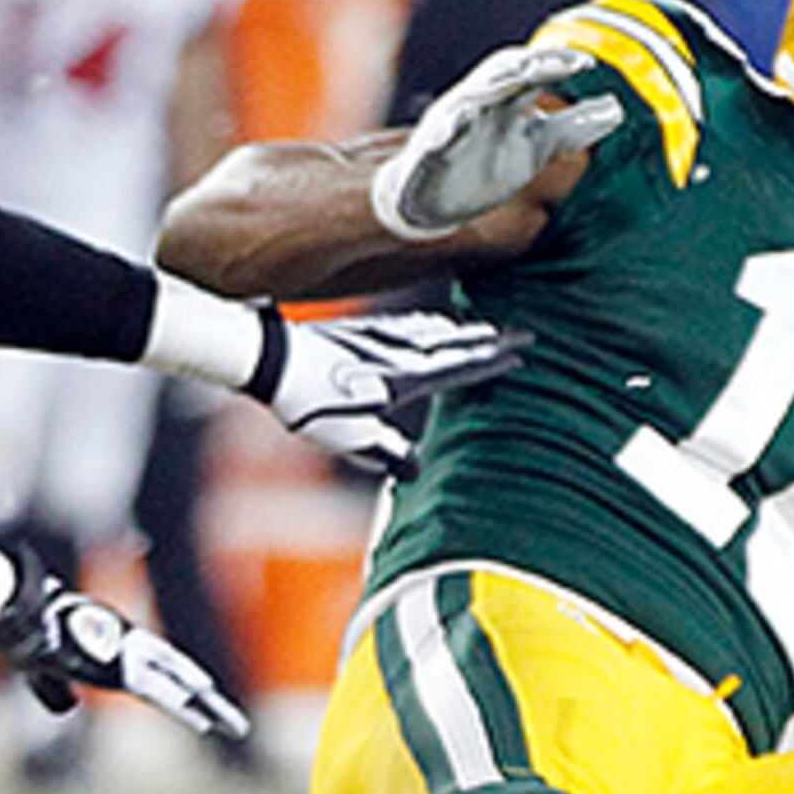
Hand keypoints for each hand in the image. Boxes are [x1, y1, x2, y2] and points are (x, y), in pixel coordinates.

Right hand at [0, 556, 251, 742]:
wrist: (20, 611)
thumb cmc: (27, 633)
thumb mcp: (44, 668)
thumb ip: (56, 689)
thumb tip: (67, 708)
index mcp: (116, 641)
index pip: (160, 665)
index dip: (183, 682)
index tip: (205, 696)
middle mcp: (130, 645)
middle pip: (179, 676)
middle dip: (208, 701)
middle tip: (236, 723)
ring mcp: (129, 655)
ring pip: (178, 686)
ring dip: (207, 708)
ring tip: (234, 726)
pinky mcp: (120, 669)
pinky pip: (159, 693)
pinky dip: (181, 708)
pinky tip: (202, 721)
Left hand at [259, 307, 528, 476]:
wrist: (271, 357)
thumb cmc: (308, 400)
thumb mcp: (348, 437)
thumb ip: (385, 452)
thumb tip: (411, 469)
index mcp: (405, 377)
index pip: (460, 367)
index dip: (492, 362)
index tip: (521, 354)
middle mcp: (398, 352)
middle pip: (454, 343)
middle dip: (489, 341)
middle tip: (521, 333)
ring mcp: (379, 336)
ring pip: (432, 330)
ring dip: (461, 331)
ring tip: (481, 329)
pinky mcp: (359, 330)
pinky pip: (406, 324)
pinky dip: (427, 324)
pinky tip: (427, 324)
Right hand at [368, 43, 624, 239]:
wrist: (436, 207)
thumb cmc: (485, 168)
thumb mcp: (536, 148)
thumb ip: (571, 128)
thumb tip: (616, 109)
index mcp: (504, 102)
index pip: (532, 72)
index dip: (556, 63)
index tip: (588, 62)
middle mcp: (477, 105)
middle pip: (500, 74)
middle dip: (527, 66)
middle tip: (555, 63)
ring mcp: (451, 126)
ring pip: (468, 97)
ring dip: (491, 86)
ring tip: (516, 77)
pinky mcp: (429, 153)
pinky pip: (436, 136)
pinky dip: (447, 128)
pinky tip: (459, 122)